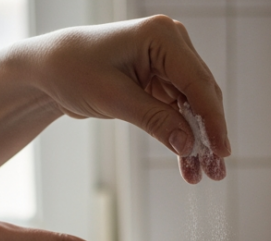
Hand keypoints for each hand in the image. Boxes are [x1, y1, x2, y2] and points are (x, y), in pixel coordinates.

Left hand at [25, 16, 230, 182]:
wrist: (50, 69)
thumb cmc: (73, 71)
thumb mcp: (113, 98)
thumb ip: (155, 120)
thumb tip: (189, 145)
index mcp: (161, 36)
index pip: (197, 82)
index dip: (213, 119)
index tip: (221, 150)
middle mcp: (171, 43)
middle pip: (201, 95)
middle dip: (207, 134)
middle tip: (216, 170)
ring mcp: (169, 61)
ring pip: (193, 106)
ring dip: (197, 139)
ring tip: (204, 173)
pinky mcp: (162, 78)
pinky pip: (179, 110)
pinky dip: (182, 135)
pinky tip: (188, 162)